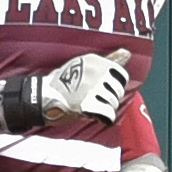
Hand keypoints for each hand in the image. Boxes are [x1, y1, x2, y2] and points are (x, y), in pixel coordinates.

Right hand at [0, 49, 131, 132]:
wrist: (43, 96)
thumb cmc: (63, 81)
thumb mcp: (85, 64)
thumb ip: (108, 60)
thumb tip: (127, 53)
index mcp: (96, 61)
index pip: (121, 75)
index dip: (115, 86)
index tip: (104, 89)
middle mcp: (96, 72)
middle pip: (118, 91)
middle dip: (110, 99)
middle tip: (96, 100)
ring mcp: (92, 88)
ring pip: (113, 103)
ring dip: (106, 109)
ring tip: (93, 107)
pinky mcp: (87, 104)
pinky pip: (108, 114)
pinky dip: (104, 118)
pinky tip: (95, 116)